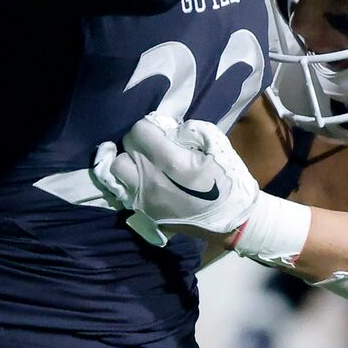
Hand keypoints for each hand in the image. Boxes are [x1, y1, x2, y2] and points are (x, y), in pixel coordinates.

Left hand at [91, 111, 260, 245]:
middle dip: (139, 141)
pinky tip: (145, 179)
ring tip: (144, 162)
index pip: (140, 131)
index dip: (150, 126)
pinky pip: (123, 189)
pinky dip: (129, 180)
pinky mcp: (144, 212)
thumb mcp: (217, 145)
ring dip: (129, 160)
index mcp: (171, 162)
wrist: (231, 221)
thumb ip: (190, 130)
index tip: (162, 131)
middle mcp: (151, 180)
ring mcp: (145, 198)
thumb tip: (166, 129)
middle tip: (154, 145)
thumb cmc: (228, 180)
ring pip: (116, 169)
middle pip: (126, 146)